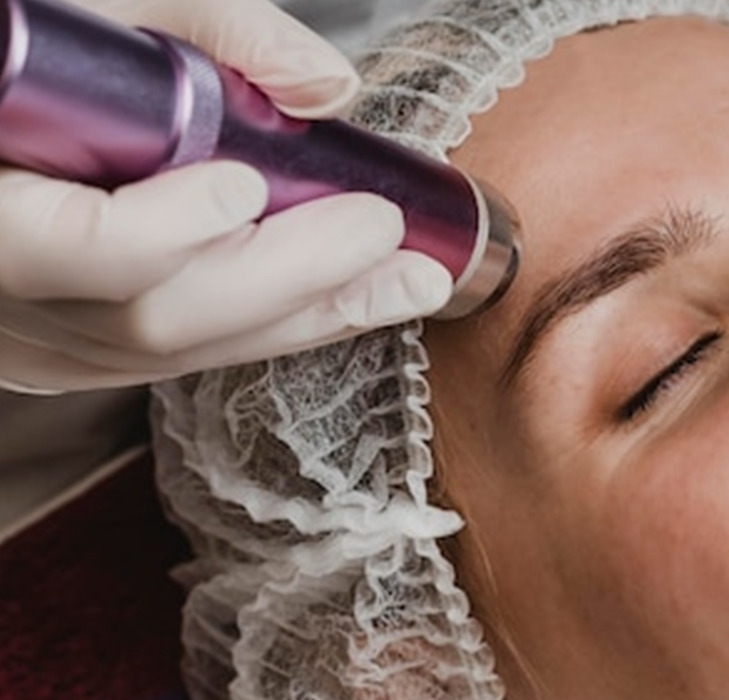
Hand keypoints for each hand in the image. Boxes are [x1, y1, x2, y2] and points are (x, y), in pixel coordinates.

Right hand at [0, 0, 452, 394]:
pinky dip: (281, 324)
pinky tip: (358, 296)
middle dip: (288, 277)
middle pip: (151, 316)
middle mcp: (8, 287)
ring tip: (410, 277)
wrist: (9, 114)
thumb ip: (222, 33)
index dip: (159, 231)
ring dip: (310, 313)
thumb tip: (326, 87)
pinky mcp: (79, 356)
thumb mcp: (116, 11)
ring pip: (181, 350)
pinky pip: (190, 356)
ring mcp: (39, 335)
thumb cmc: (44, 59)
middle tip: (381, 229)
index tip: (246, 187)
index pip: (67, 246)